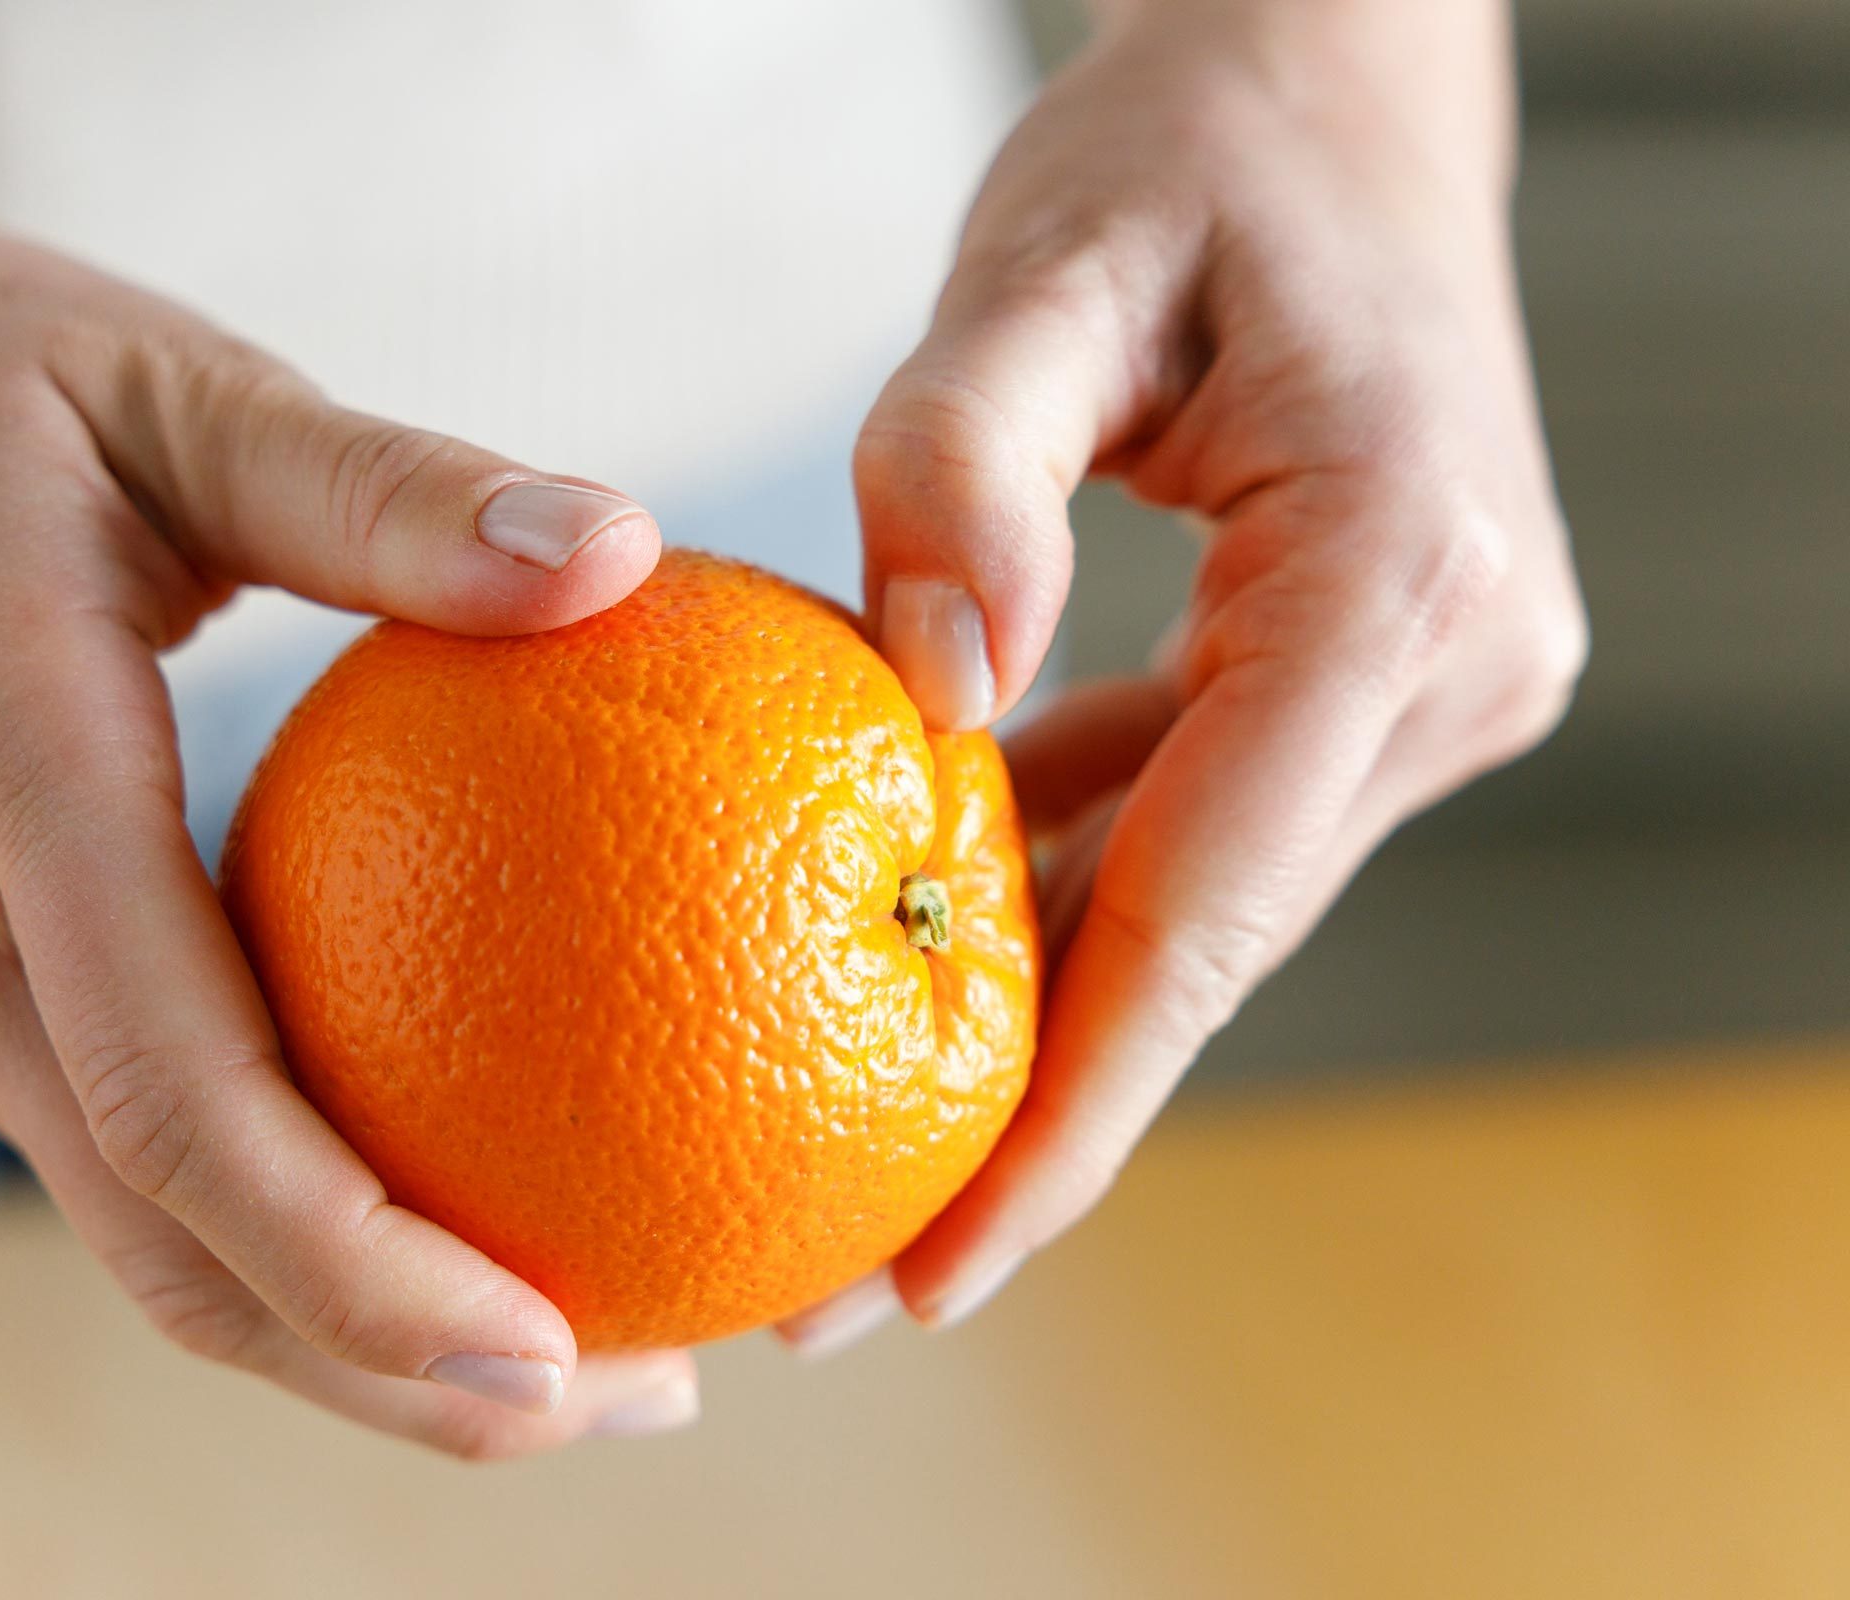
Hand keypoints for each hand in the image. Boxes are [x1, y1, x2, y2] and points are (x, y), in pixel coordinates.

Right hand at [0, 7, 697, 1445]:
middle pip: (158, 1236)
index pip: (174, 1098)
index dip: (361, 1266)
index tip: (557, 1355)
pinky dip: (249, 1202)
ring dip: (327, 1316)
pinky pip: (93, 1125)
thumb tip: (625, 554)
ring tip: (556, 1345)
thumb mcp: (184, 383)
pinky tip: (406, 1178)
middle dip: (386, 1368)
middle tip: (634, 1402)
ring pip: (122, 1217)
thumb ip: (392, 489)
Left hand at [785, 0, 1585, 1345]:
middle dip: (1030, 1120)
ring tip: (860, 1157)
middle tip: (849, 1281)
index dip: (1072, 1112)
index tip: (940, 1269)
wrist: (1340, 75)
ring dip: (1040, 1015)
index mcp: (1398, 572)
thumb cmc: (1193, 141)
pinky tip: (919, 938)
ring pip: (1202, 896)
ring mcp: (1432, 674)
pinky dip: (1069, 877)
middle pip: (1208, 943)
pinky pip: (1202, 815)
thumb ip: (967, 453)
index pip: (1213, 903)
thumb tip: (918, 693)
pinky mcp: (1376, 668)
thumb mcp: (1052, 256)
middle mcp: (1454, 655)